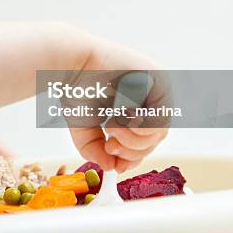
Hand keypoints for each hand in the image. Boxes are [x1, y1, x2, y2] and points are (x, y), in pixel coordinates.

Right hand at [67, 37, 170, 172]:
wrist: (71, 64)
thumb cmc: (76, 89)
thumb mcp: (85, 129)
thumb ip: (96, 150)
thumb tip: (111, 167)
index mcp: (133, 107)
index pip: (144, 141)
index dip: (132, 157)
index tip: (114, 162)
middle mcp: (147, 97)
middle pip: (154, 140)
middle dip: (131, 151)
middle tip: (110, 146)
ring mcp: (155, 88)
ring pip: (160, 132)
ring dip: (134, 140)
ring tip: (111, 127)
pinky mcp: (159, 79)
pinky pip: (162, 116)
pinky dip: (142, 127)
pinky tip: (122, 117)